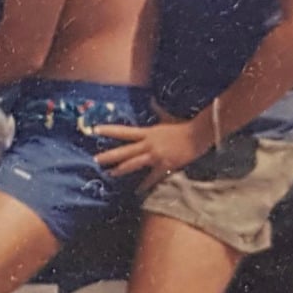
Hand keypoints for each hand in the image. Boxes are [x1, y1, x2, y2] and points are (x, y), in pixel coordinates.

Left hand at [95, 118, 210, 189]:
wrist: (197, 136)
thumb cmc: (182, 127)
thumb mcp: (167, 117)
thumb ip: (157, 110)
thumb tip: (151, 100)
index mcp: (147, 132)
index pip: (124, 131)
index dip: (109, 130)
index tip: (95, 130)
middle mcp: (148, 144)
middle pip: (124, 151)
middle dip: (109, 155)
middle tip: (95, 159)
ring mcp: (155, 156)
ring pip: (133, 164)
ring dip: (120, 169)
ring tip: (110, 173)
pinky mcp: (164, 166)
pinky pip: (151, 178)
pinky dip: (144, 185)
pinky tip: (137, 192)